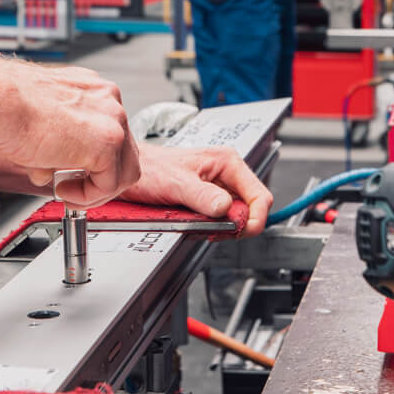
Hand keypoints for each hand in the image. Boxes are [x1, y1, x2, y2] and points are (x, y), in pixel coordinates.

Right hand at [0, 64, 141, 204]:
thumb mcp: (42, 124)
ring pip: (125, 171)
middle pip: (125, 153)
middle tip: (73, 188)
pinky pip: (110, 184)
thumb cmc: (9, 107)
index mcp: (93, 91)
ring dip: (96, 191)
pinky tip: (64, 190)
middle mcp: (108, 101)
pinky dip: (88, 196)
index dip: (94, 162)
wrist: (1, 103)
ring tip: (68, 192)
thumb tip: (53, 169)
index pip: (111, 133)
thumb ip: (58, 144)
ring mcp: (113, 120)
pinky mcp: (109, 142)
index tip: (75, 175)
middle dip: (100, 179)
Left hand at [121, 144, 272, 234]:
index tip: (240, 231)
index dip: (255, 218)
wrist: (133, 170)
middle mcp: (226, 174)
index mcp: (227, 163)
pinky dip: (213, 227)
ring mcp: (218, 187)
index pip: (259, 196)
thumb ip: (202, 196)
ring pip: (236, 216)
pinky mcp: (208, 199)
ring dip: (223, 227)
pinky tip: (199, 225)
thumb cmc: (150, 168)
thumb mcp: (176, 183)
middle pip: (250, 209)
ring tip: (204, 227)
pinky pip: (221, 219)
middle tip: (217, 231)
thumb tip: (224, 207)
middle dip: (236, 225)